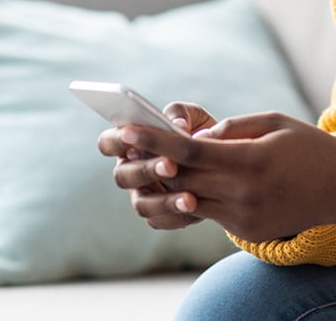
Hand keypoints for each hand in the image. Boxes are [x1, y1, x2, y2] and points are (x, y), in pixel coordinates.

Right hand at [97, 102, 218, 229]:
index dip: (115, 141)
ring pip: (142, 204)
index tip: (130, 135)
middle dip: (146, 170)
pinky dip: (177, 216)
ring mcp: (143, 196)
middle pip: (123, 176)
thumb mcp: (194, 117)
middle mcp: (131, 171)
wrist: (226, 163)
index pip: (108, 143)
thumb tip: (177, 124)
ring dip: (164, 201)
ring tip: (190, 198)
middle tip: (171, 166)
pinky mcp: (160, 216)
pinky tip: (196, 208)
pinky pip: (161, 221)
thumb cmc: (201, 133)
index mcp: (131, 145)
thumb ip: (181, 114)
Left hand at [102, 112, 335, 241]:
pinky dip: (201, 198)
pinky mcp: (247, 233)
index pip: (189, 151)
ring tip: (160, 166)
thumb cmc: (310, 148)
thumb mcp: (274, 123)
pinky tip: (200, 183)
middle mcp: (244, 193)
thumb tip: (195, 136)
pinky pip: (212, 214)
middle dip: (155, 161)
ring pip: (192, 200)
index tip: (125, 129)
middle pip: (184, 177)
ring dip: (174, 184)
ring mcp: (245, 218)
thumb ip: (231, 127)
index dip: (154, 140)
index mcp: (250, 160)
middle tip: (127, 145)